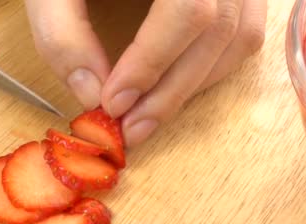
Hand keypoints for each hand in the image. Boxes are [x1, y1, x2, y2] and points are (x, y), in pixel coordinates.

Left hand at [24, 0, 266, 146]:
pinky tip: (173, 86)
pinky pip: (243, 36)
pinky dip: (209, 70)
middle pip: (216, 31)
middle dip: (170, 91)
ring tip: (147, 114)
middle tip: (131, 129)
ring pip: (236, 39)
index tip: (114, 103)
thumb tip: (91, 96)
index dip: (152, 62)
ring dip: (191, 87)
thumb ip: (62, 34)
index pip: (185, 9)